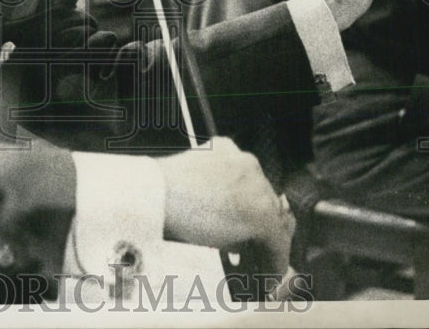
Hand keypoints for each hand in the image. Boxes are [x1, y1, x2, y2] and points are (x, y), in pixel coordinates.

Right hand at [157, 137, 293, 274]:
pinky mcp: (261, 214)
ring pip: (274, 221)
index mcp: (227, 151)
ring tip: (256, 268)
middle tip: (250, 254)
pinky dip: (273, 263)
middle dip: (258, 230)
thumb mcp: (189, 187)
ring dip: (266, 246)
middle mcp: (246, 163)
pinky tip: (264, 277)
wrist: (151, 196)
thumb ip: (211, 198)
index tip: (241, 234)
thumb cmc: (158, 193)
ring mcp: (256, 187)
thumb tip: (228, 232)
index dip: (247, 214)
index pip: (250, 185)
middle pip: (266, 201)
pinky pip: (277, 243)